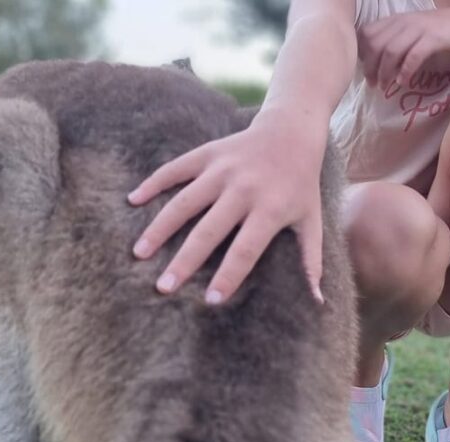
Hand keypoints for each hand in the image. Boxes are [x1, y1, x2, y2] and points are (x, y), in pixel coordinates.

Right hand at [128, 110, 326, 304]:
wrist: (291, 131)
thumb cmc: (302, 184)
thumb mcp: (312, 220)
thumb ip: (312, 261)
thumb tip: (317, 301)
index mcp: (271, 209)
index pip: (246, 249)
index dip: (229, 275)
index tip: (211, 300)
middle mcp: (244, 189)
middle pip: (209, 230)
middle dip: (185, 261)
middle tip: (163, 288)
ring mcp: (223, 169)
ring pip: (185, 201)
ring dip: (160, 227)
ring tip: (139, 253)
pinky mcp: (207, 153)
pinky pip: (175, 168)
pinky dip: (153, 183)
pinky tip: (132, 201)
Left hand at [358, 9, 449, 88]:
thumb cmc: (439, 32)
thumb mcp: (412, 32)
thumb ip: (394, 40)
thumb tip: (375, 60)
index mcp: (396, 20)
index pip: (367, 33)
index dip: (361, 53)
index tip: (364, 70)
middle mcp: (404, 22)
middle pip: (375, 44)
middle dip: (370, 67)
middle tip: (373, 84)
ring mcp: (418, 29)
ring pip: (391, 51)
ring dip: (385, 72)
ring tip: (384, 87)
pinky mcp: (433, 39)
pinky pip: (413, 56)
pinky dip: (405, 71)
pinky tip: (403, 82)